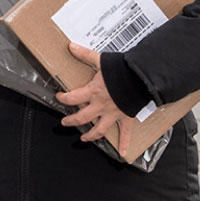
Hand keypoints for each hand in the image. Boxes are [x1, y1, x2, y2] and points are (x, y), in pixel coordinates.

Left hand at [56, 42, 133, 157]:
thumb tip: (70, 46)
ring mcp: (113, 114)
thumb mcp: (101, 60)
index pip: (72, 98)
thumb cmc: (121, 70)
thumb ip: (85, 54)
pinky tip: (123, 154)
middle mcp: (100, 106)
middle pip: (82, 118)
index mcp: (93, 92)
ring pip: (99, 130)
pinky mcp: (125, 118)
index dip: (63, 99)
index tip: (58, 97)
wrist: (140, 78)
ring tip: (84, 139)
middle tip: (64, 122)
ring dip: (90, 136)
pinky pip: (125, 134)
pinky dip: (124, 144)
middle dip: (71, 121)